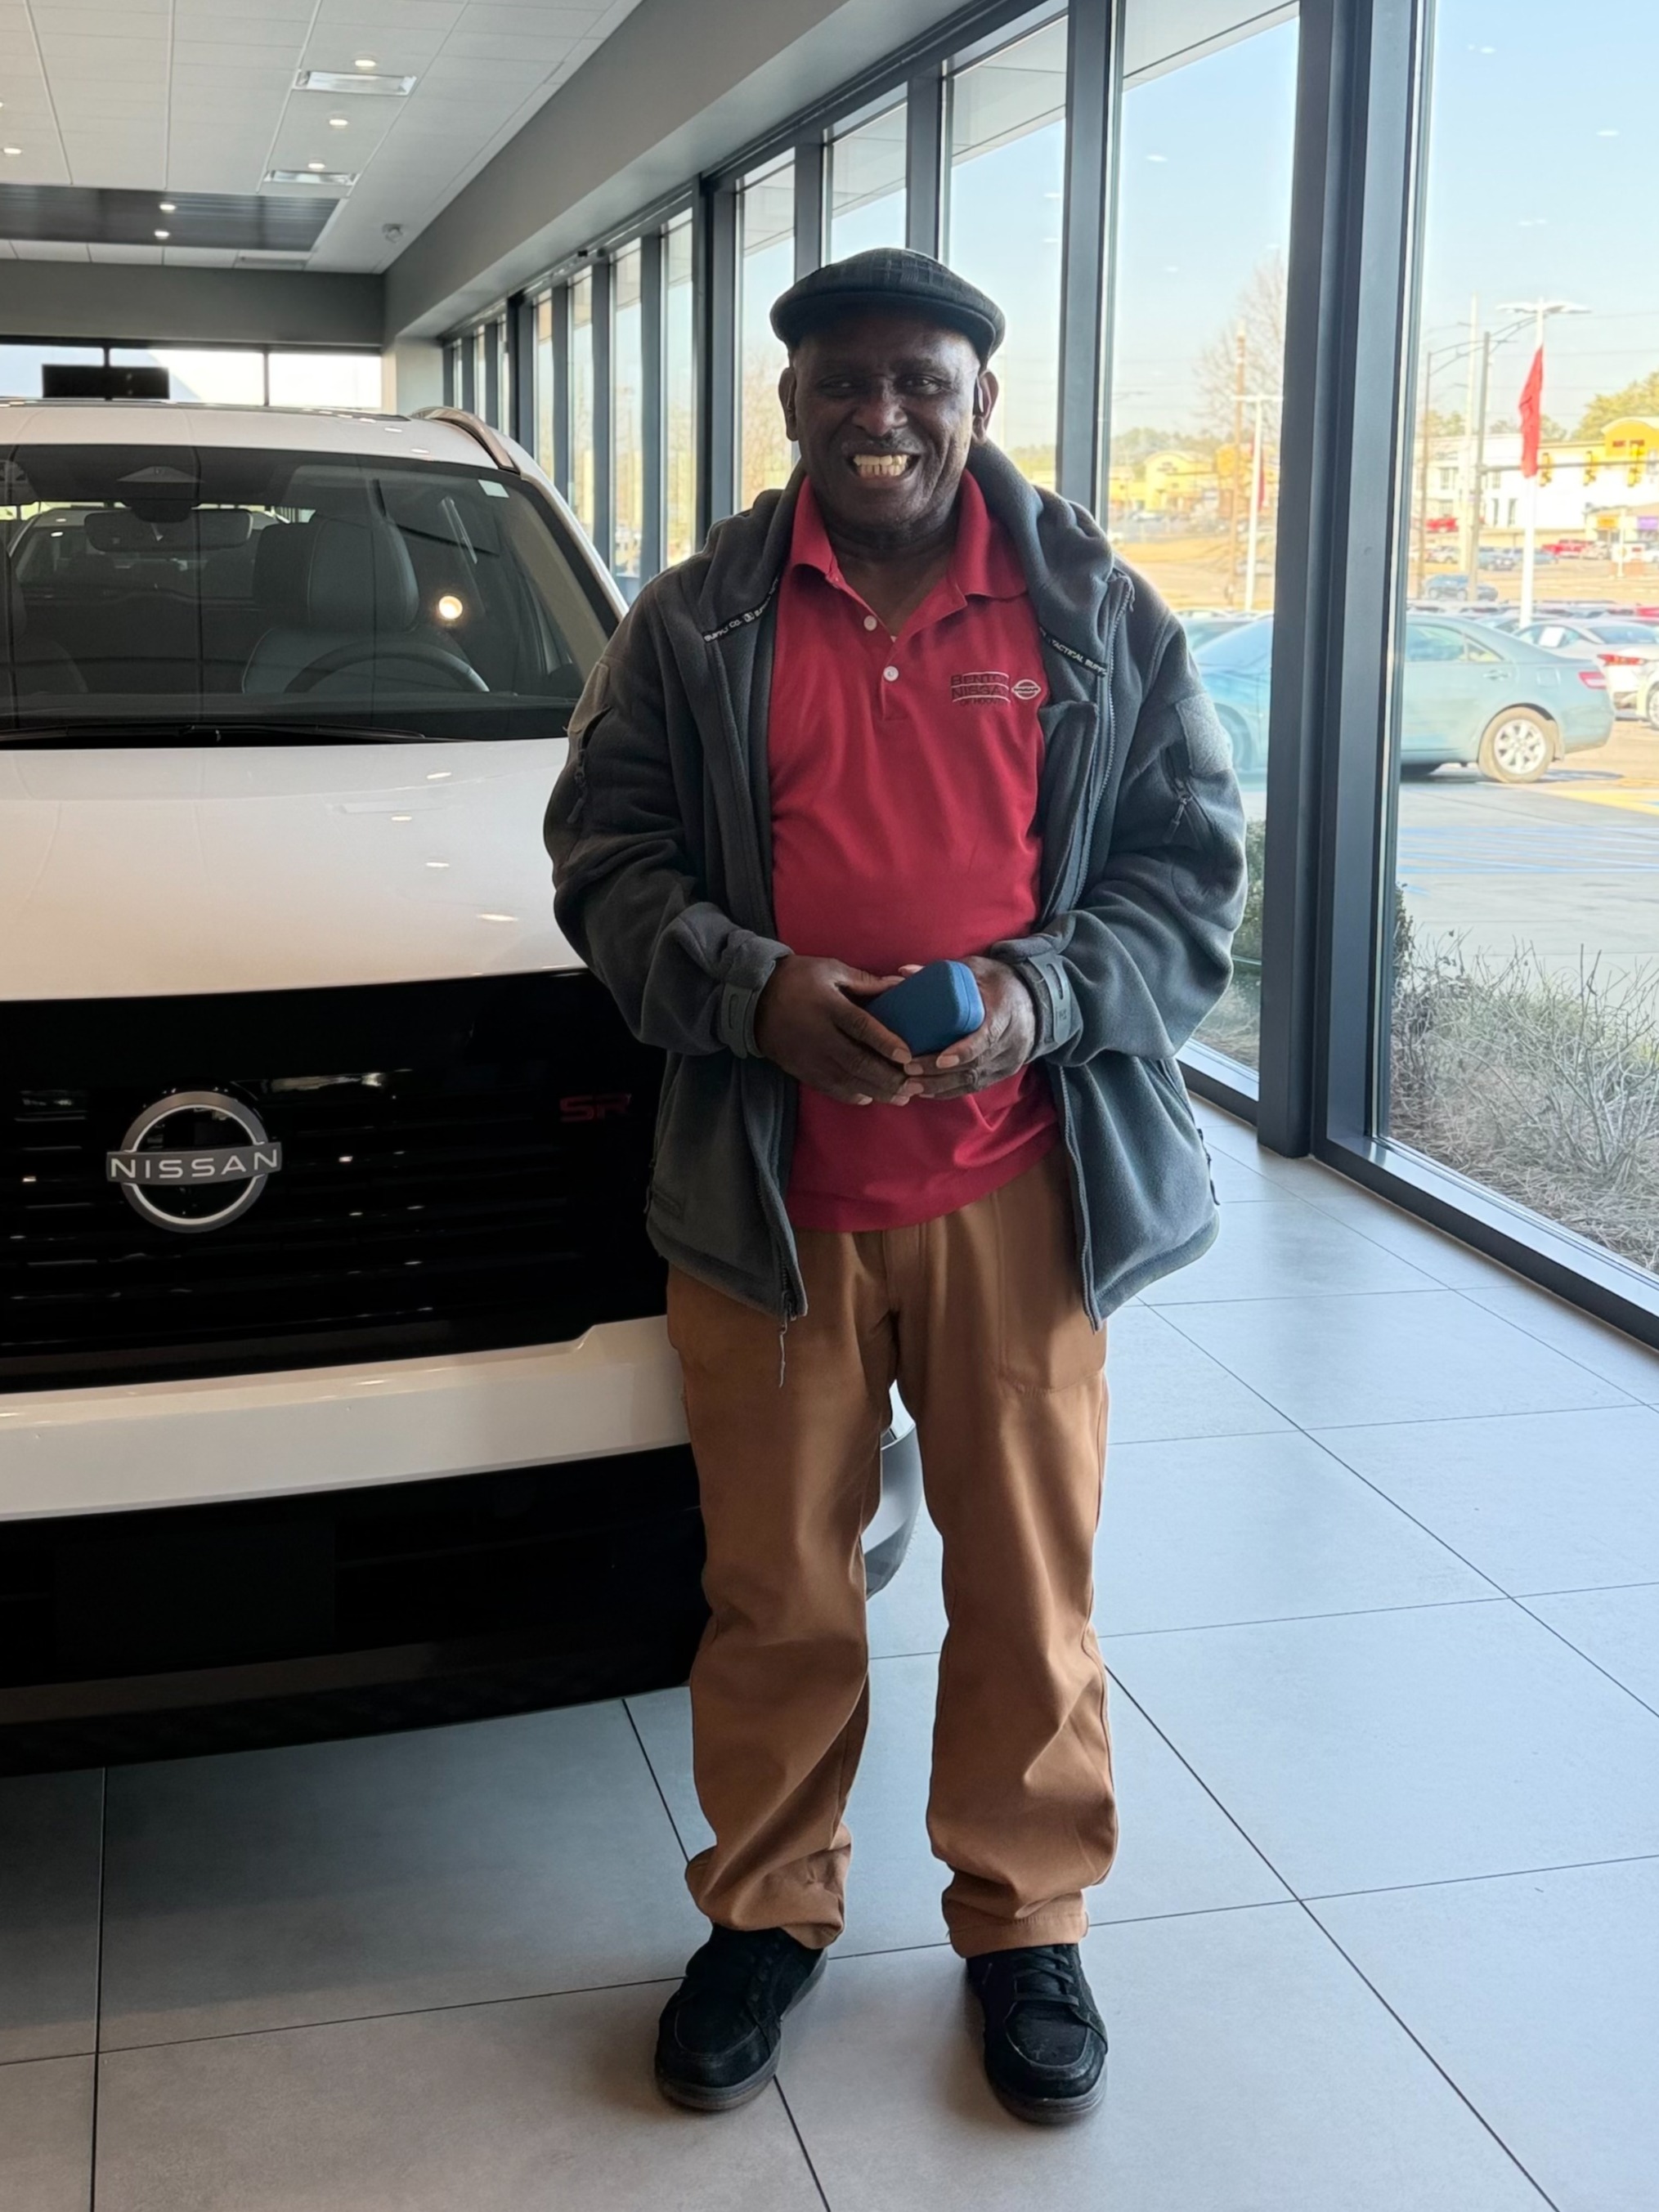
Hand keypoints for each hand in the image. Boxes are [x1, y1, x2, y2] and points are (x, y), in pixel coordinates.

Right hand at [755, 956, 918, 1104]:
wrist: (753, 1000)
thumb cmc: (797, 979)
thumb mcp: (829, 970)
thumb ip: (865, 981)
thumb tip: (900, 985)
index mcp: (828, 1007)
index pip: (861, 1027)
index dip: (885, 1042)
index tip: (907, 1055)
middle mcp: (820, 1036)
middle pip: (857, 1061)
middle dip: (887, 1077)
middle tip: (914, 1085)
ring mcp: (810, 1057)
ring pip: (846, 1080)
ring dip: (876, 1091)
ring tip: (901, 1097)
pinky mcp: (801, 1070)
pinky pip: (829, 1088)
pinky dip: (851, 1095)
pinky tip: (870, 1098)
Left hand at [904, 956, 1037, 1099]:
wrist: (1034, 1000)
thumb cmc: (999, 983)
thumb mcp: (976, 969)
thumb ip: (943, 971)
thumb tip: (903, 972)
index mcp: (1005, 1013)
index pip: (987, 1038)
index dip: (963, 1052)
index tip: (940, 1059)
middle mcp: (1011, 1041)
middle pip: (975, 1065)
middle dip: (940, 1073)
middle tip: (909, 1072)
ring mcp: (1009, 1060)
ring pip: (974, 1080)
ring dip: (941, 1087)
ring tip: (911, 1086)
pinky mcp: (1004, 1072)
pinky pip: (977, 1086)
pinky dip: (951, 1091)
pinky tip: (928, 1092)